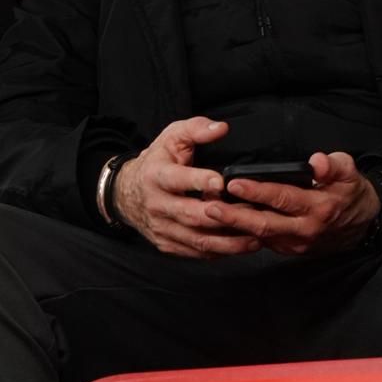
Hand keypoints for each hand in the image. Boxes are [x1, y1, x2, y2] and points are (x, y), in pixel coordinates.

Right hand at [113, 117, 260, 259]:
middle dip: (222, 216)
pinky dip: (219, 251)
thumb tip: (220, 128)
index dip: (198, 180)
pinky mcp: (167, 244)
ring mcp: (161, 227)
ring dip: (228, 241)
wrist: (126, 192)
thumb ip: (196, 129)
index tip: (220, 182)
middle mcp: (157, 204)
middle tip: (252, 214)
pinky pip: (196, 252)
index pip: (176, 179)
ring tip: (255, 237)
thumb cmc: (156, 162)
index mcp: (156, 175)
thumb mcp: (171, 137)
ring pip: (197, 239)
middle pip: (190, 214)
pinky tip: (239, 246)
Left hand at [201, 152, 381, 255]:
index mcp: (319, 207)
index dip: (257, 192)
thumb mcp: (349, 172)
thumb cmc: (350, 192)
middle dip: (234, 217)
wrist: (362, 224)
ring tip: (209, 214)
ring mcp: (297, 242)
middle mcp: (305, 229)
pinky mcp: (290, 248)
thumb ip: (333, 164)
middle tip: (209, 206)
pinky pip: (263, 242)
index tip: (233, 184)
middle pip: (264, 224)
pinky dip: (243, 233)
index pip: (282, 198)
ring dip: (234, 227)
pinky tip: (224, 223)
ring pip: (260, 236)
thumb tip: (317, 161)